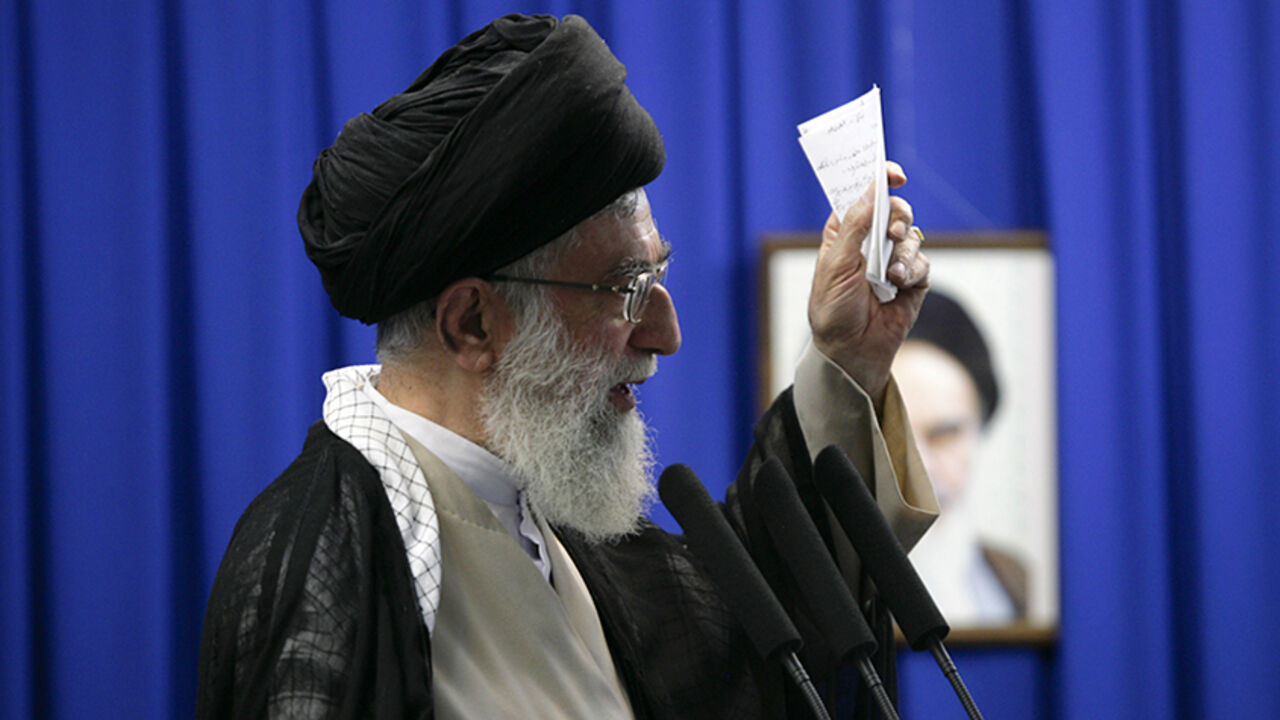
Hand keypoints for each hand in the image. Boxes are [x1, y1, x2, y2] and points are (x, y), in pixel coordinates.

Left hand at [808, 161, 929, 409]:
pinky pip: (922, 261)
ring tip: (891, 275)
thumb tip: (871, 191)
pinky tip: (901, 285)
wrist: (851, 350)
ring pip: (911, 235)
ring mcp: (891, 261)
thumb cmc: (833, 309)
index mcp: (843, 234)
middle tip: (894, 230)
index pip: (862, 196)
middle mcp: (868, 243)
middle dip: (898, 216)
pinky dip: (913, 270)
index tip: (892, 174)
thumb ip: (854, 225)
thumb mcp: (836, 264)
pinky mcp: (911, 281)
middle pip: (893, 209)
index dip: (876, 179)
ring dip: (903, 251)